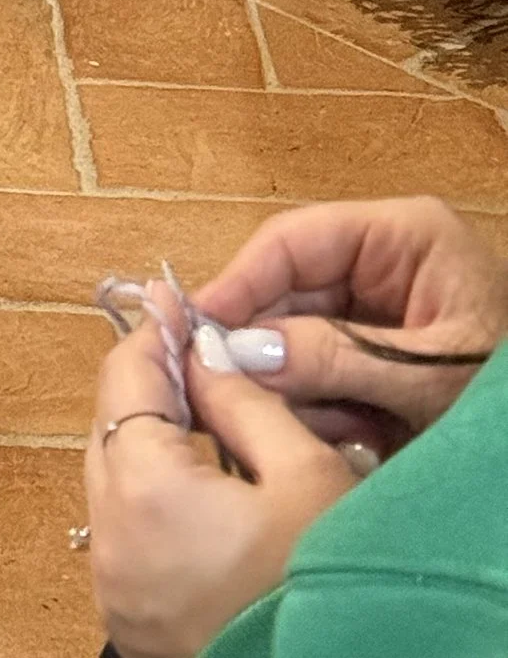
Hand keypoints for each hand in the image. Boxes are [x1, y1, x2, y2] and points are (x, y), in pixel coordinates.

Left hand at [86, 317, 355, 656]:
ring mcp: (114, 583)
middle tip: (200, 353)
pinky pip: (127, 531)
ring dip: (151, 441)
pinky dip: (153, 497)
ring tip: (206, 414)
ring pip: (115, 478)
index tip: (178, 301)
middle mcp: (108, 535)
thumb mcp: (307, 479)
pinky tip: (201, 484)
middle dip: (152, 383)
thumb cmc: (324, 592)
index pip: (124, 377)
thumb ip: (245, 400)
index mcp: (141, 488)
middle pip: (112, 426)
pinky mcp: (130, 616)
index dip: (155, 332)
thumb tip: (205, 351)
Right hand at [193, 200, 507, 452]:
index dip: (239, 282)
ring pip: (299, 336)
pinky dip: (318, 408)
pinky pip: (324, 373)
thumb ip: (335, 358)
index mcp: (403, 235)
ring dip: (290, 386)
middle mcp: (384, 262)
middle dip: (264, 345)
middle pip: (290, 289)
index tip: (195, 328)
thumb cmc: (505, 401)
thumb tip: (238, 348)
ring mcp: (381, 310)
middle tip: (224, 393)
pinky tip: (332, 437)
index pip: (294, 240)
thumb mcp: (428, 379)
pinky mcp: (380, 358)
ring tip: (294, 426)